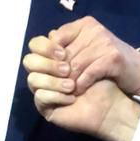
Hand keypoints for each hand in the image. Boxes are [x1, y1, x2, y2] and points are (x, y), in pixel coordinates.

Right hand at [24, 38, 139, 140]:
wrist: (110, 104)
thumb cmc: (101, 78)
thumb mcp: (90, 55)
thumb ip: (72, 43)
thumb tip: (52, 34)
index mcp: (53, 56)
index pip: (36, 45)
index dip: (46, 47)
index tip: (63, 52)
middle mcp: (44, 72)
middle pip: (29, 61)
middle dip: (47, 63)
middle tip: (67, 69)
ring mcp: (42, 89)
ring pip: (32, 79)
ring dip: (53, 81)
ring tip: (72, 86)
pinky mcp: (45, 106)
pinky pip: (40, 97)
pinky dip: (56, 96)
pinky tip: (71, 99)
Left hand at [32, 17, 139, 97]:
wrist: (138, 71)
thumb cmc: (108, 60)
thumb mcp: (88, 46)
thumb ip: (69, 43)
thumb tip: (44, 42)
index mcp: (86, 24)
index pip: (56, 37)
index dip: (49, 55)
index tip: (49, 70)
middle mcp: (94, 30)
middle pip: (64, 53)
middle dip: (58, 72)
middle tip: (56, 85)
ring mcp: (104, 43)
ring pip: (75, 65)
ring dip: (69, 81)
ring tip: (66, 90)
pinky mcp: (112, 58)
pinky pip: (88, 73)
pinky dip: (82, 84)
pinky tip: (79, 91)